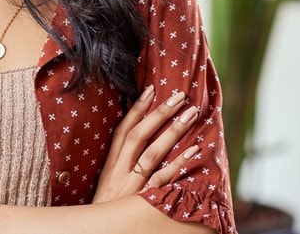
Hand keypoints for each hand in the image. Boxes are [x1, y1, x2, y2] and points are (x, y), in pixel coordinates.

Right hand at [92, 85, 200, 202]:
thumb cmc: (105, 210)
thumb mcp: (106, 184)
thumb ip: (120, 164)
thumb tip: (137, 141)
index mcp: (110, 166)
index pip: (123, 131)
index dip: (137, 110)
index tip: (151, 90)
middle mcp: (120, 172)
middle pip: (139, 136)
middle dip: (159, 113)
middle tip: (179, 96)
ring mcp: (133, 186)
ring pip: (153, 153)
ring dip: (173, 131)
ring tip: (190, 114)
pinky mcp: (144, 201)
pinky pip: (164, 179)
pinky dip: (179, 163)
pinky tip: (194, 150)